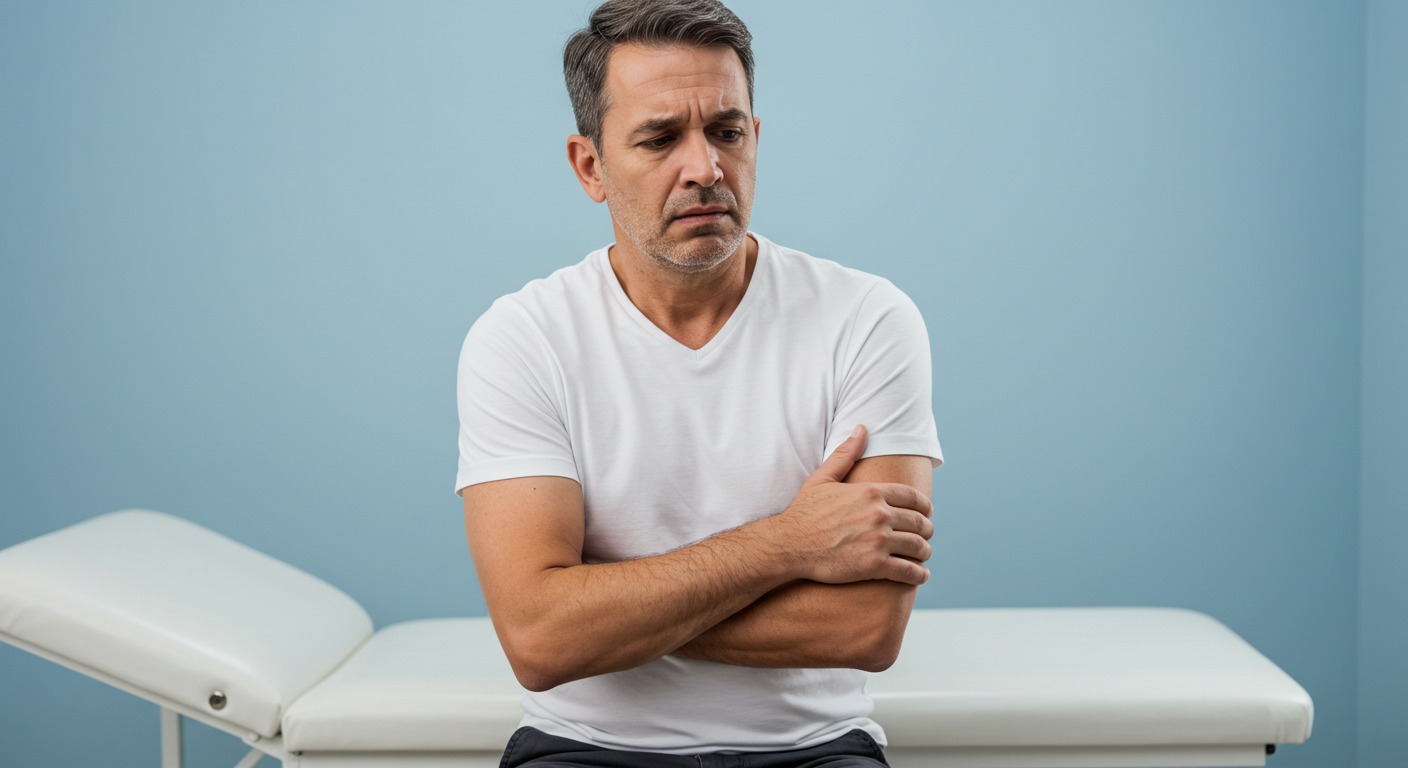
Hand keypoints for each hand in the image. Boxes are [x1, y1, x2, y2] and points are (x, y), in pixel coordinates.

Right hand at [768, 425, 932, 584]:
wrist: (789, 545)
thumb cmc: (804, 512)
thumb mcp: (823, 478)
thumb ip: (846, 454)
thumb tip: (862, 428)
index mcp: (871, 492)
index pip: (913, 497)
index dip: (924, 506)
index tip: (927, 512)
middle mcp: (879, 514)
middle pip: (919, 522)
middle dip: (927, 529)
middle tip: (926, 535)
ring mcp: (878, 540)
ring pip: (917, 546)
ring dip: (924, 551)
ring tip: (923, 555)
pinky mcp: (874, 565)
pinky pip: (908, 571)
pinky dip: (919, 575)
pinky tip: (920, 575)